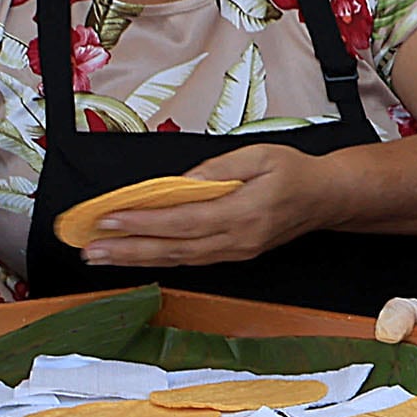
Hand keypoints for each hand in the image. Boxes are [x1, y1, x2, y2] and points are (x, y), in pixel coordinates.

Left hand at [74, 145, 334, 266]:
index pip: (182, 221)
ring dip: (137, 258)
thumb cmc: (294, 173)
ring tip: (101, 255)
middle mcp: (237, 240)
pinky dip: (158, 258)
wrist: (325, 199)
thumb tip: (180, 183)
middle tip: (90, 249)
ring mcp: (236, 252)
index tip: (108, 219)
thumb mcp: (259, 156)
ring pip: (178, 259)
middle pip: (174, 249)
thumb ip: (218, 170)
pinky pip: (190, 260)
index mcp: (244, 213)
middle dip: (128, 249)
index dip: (143, 222)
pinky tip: (135, 255)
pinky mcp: (233, 255)